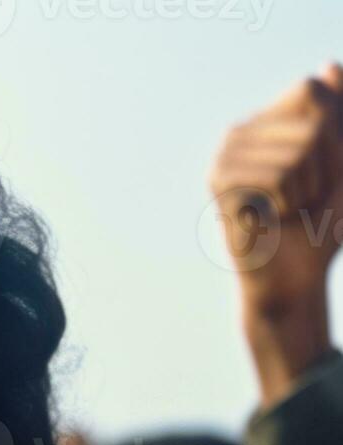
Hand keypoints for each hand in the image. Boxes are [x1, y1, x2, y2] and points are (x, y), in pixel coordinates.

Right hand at [209, 64, 342, 404]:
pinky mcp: (218, 181)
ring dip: (307, 188)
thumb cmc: (325, 222)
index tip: (324, 170)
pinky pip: (276, 174)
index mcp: (270, 120)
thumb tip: (325, 65)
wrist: (295, 276)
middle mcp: (242, 131)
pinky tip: (270, 217)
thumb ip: (339, 111)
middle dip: (326, 165)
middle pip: (310, 120)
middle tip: (305, 197)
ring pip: (296, 149)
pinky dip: (286, 200)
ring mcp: (226, 154)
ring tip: (289, 208)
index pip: (312, 91)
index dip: (334, 132)